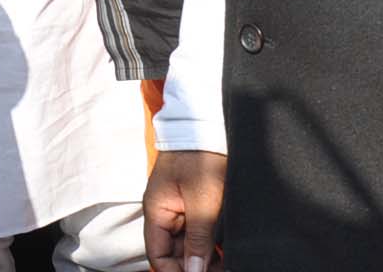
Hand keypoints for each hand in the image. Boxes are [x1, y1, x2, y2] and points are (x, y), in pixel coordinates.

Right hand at [144, 149, 226, 271]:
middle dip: (194, 267)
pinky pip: (199, 233)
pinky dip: (211, 246)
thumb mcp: (203, 202)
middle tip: (220, 271)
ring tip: (226, 265)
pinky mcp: (196, 205)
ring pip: (189, 246)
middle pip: (174, 254)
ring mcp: (180, 209)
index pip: (158, 256)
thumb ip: (198, 239)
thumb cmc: (201, 156)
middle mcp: (165, 214)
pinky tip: (226, 253)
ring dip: (205, 258)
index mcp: (157, 212)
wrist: (210, 125)